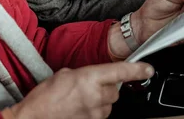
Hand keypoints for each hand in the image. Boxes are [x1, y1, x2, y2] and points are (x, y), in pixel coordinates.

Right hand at [10, 61, 153, 118]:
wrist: (35, 118)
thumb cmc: (45, 97)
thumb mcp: (64, 74)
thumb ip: (84, 74)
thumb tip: (92, 76)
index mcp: (89, 78)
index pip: (120, 72)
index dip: (137, 70)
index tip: (148, 69)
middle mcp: (96, 96)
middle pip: (115, 91)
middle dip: (106, 88)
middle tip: (89, 86)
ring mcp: (96, 113)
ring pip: (109, 104)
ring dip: (99, 100)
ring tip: (79, 99)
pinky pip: (101, 114)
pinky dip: (94, 110)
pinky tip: (79, 108)